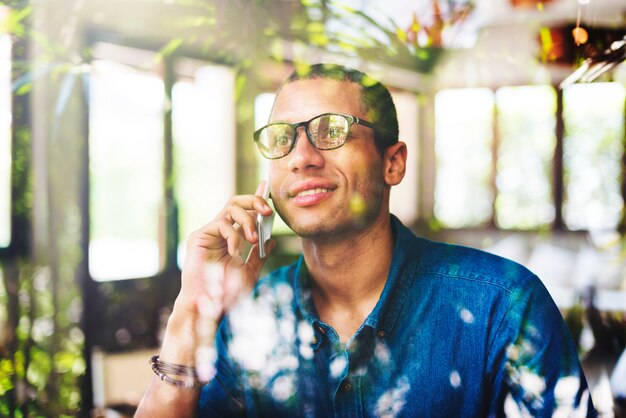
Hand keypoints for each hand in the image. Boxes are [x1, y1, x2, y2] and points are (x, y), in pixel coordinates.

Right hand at [176, 181, 274, 319]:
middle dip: (255, 201)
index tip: (268, 187)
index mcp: (231, 238)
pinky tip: (235, 252)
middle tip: (268, 211)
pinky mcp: (198, 236)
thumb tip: (272, 240)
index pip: (245, 212)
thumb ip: (259, 255)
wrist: (209, 307)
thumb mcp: (250, 272)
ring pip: (231, 208)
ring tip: (253, 240)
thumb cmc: (226, 294)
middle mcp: (219, 232)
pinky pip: (221, 224)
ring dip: (248, 221)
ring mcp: (209, 233)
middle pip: (237, 202)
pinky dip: (234, 236)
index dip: (256, 198)